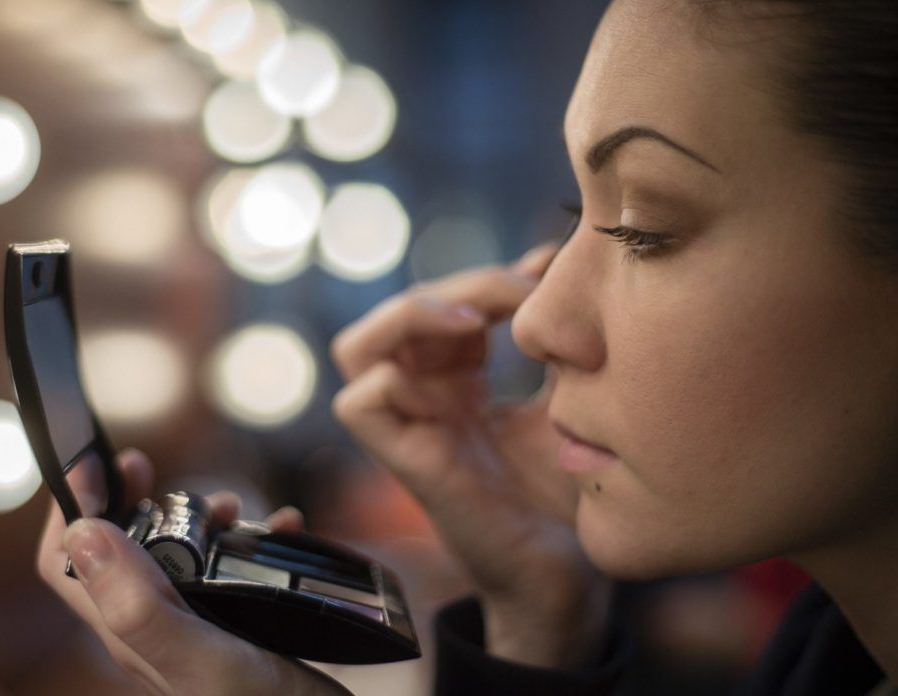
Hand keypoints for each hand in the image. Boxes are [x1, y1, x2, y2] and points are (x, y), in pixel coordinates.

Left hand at [37, 448, 349, 695]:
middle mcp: (154, 627)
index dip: (70, 506)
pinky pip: (229, 566)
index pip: (64, 562)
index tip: (96, 460)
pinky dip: (250, 538)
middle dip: (129, 499)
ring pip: (174, 551)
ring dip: (194, 515)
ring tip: (232, 508)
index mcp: (130, 632)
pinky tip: (283, 532)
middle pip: (116, 548)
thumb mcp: (201, 660)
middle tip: (144, 466)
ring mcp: (196, 625)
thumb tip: (82, 535)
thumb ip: (140, 607)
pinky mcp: (236, 623)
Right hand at [332, 245, 609, 668]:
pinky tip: (464, 381)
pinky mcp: (404, 463)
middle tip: (523, 293)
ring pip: (357, 346)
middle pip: (402, 313)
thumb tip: (550, 253)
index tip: (548, 275)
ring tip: (472, 319)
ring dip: (410, 316)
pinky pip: (359, 402)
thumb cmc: (569, 492)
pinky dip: (395, 376)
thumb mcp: (570, 395)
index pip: (445, 306)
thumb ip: (555, 337)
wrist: (571, 574)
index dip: (486, 281)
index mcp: (460, 385)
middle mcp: (427, 401)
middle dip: (461, 286)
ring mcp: (411, 430)